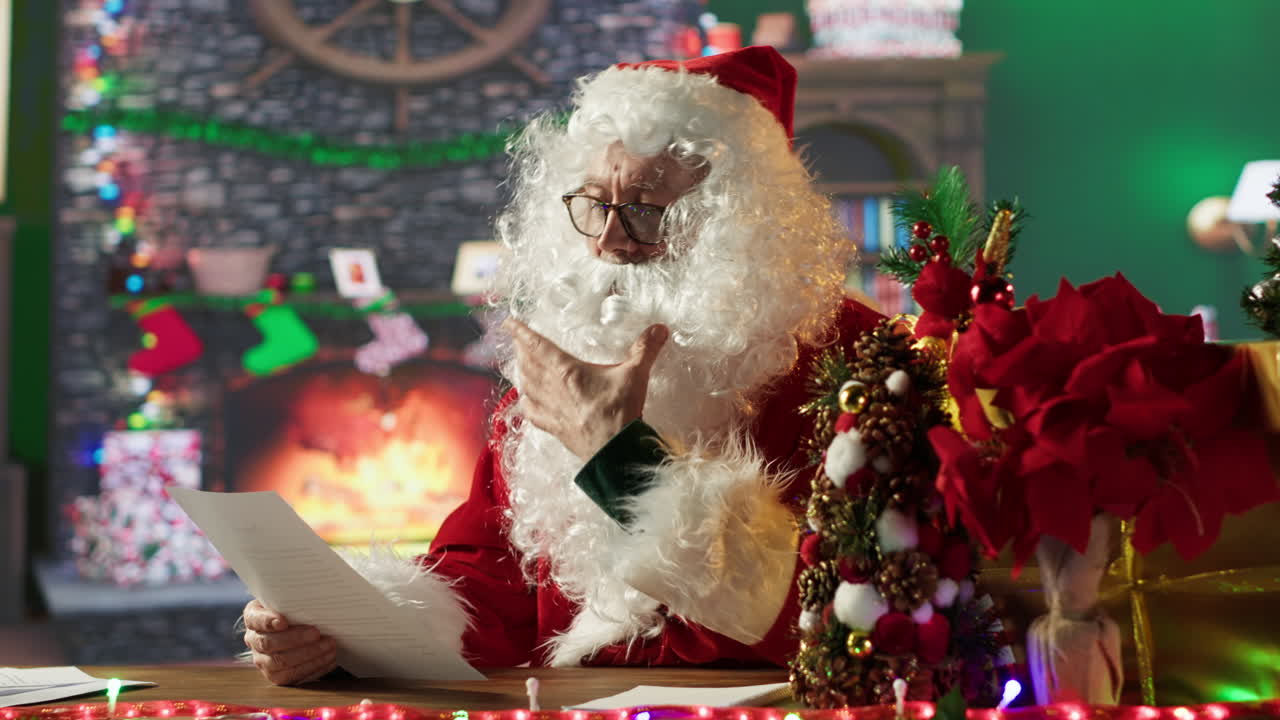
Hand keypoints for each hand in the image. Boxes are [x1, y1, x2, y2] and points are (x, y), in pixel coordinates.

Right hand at [242, 598, 337, 685]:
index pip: (255, 619)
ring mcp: (263, 661)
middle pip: (269, 643)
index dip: (267, 621)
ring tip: (330, 646)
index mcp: (253, 617)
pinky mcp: (276, 677)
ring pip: (282, 662)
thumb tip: (318, 591)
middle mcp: (254, 640)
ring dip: (309, 655)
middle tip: (317, 633)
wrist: (297, 628)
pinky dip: (313, 668)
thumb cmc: (295, 609)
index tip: (283, 621)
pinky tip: (329, 659)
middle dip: (296, 638)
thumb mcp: (291, 599)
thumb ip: (295, 598)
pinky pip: (293, 677)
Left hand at [504, 318, 668, 458]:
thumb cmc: (620, 412)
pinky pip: (532, 412)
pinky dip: (525, 402)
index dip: (521, 332)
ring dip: (521, 371)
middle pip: (528, 364)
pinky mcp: (553, 427)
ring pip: (526, 385)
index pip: (537, 346)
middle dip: (521, 348)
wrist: (613, 452)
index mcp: (567, 371)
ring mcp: (550, 409)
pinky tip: (525, 400)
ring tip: (520, 363)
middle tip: (517, 339)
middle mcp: (552, 388)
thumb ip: (645, 349)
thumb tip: (659, 328)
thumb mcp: (635, 375)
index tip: (509, 322)